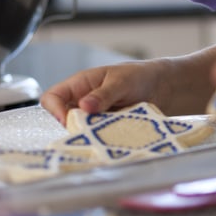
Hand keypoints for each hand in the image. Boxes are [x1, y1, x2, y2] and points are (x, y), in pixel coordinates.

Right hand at [40, 46, 215, 124]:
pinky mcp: (105, 128)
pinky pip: (97, 136)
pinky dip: (103, 139)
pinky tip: (113, 139)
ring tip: (106, 133)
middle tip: (90, 131)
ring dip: (90, 134)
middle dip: (73, 127)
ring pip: (80, 130)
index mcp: (80, 84)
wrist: (163, 87)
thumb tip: (84, 106)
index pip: (52, 98)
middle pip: (62, 118)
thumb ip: (103, 94)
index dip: (55, 110)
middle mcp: (82, 101)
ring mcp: (93, 116)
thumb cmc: (139, 76)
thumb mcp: (121, 82)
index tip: (69, 121)